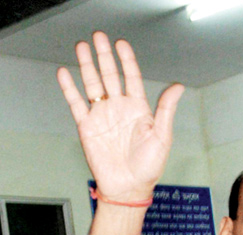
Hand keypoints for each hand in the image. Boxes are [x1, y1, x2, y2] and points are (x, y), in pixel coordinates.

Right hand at [56, 32, 183, 201]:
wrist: (128, 188)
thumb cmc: (148, 168)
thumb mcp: (162, 137)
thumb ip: (166, 109)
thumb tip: (178, 87)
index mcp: (138, 109)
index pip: (131, 77)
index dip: (126, 60)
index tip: (121, 44)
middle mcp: (119, 109)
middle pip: (110, 75)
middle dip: (104, 55)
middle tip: (99, 37)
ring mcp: (102, 116)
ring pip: (92, 84)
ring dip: (87, 65)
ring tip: (82, 46)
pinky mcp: (87, 127)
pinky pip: (76, 103)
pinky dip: (69, 88)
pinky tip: (65, 73)